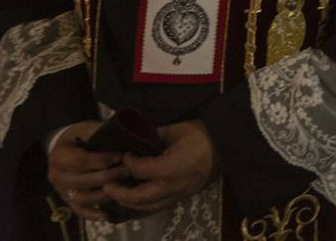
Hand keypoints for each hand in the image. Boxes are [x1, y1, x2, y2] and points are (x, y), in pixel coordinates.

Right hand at [48, 121, 128, 222]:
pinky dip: (92, 214)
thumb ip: (102, 133)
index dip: (103, 159)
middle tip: (128, 170)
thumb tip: (126, 134)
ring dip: (105, 193)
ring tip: (123, 186)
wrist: (68, 146)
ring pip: (83, 197)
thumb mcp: (88, 129)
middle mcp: (56, 175)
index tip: (121, 156)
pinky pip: (79, 210)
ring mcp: (61, 190)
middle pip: (84, 180)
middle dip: (109, 176)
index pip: (81, 160)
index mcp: (59, 155)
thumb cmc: (82, 136)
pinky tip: (106, 215)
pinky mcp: (67, 200)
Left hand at [102, 120, 218, 215]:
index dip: (128, 161)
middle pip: (139, 197)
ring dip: (129, 204)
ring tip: (117, 196)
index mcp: (169, 167)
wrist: (229, 145)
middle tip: (107, 187)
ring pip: (148, 207)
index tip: (125, 153)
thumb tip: (133, 134)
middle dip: (120, 193)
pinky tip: (135, 203)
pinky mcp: (184, 197)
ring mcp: (179, 194)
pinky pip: (159, 207)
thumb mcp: (177, 129)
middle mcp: (172, 186)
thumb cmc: (203, 134)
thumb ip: (152, 134)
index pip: (139, 169)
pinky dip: (144, 207)